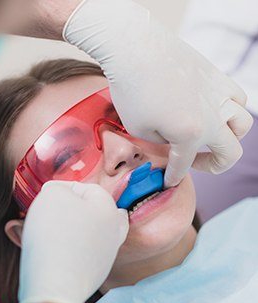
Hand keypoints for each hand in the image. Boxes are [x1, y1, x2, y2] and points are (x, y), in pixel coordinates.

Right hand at [11, 181, 128, 302]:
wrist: (55, 284)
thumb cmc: (54, 234)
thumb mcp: (52, 196)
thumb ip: (58, 188)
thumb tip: (58, 193)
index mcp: (108, 208)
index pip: (87, 188)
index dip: (63, 188)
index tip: (45, 194)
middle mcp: (114, 230)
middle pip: (93, 211)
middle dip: (73, 208)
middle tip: (52, 211)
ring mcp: (107, 254)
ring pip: (90, 232)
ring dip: (71, 228)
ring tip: (50, 229)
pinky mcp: (96, 273)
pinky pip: (83, 253)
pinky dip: (71, 247)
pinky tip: (55, 248)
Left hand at [63, 0, 252, 186]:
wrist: (135, 48)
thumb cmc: (132, 90)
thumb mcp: (138, 129)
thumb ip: (161, 142)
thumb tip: (171, 140)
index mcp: (191, 134)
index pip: (184, 165)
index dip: (173, 177)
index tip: (167, 182)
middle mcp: (213, 117)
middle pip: (231, 153)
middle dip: (213, 166)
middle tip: (195, 163)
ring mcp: (219, 94)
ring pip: (242, 125)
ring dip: (229, 138)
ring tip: (210, 137)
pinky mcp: (217, 76)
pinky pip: (237, 97)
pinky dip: (231, 110)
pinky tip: (214, 110)